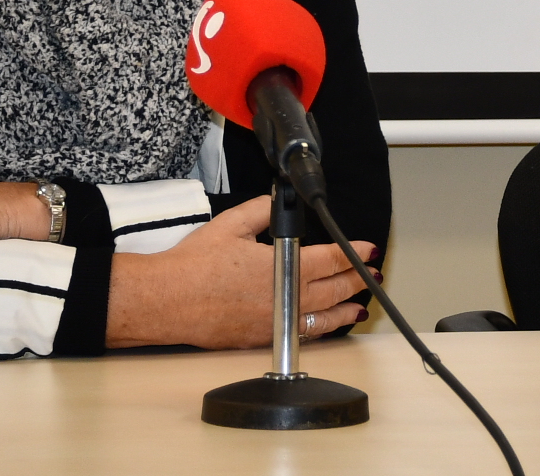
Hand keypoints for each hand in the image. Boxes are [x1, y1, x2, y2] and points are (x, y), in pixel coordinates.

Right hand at [105, 194, 378, 348]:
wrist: (168, 301)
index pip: (330, 258)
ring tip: (358, 306)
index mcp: (281, 266)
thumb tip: (279, 201)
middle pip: (333, 289)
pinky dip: (318, 329)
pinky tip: (323, 325)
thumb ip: (262, 211)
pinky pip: (300, 334)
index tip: (368, 248)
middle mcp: (284, 297)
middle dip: (356, 280)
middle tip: (372, 275)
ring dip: (344, 310)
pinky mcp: (260, 338)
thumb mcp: (231, 224)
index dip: (353, 252)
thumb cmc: (195, 265)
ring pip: (321, 317)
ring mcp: (274, 321)